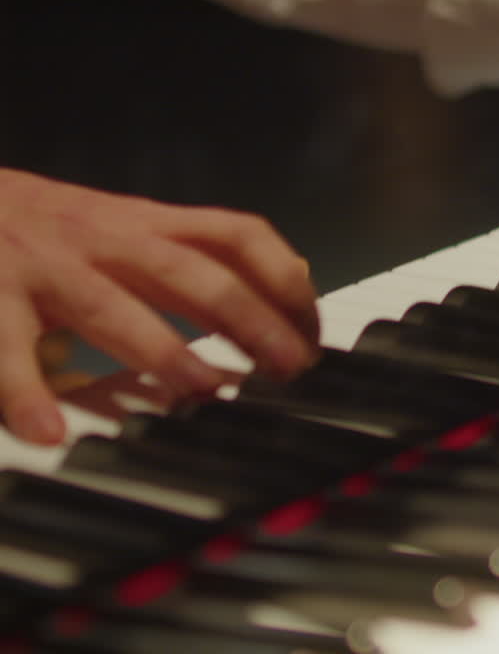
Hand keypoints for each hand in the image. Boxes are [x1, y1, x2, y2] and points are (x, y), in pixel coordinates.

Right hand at [0, 168, 319, 443]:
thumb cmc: (43, 224)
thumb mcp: (130, 226)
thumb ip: (203, 254)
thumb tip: (296, 276)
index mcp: (145, 223)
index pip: (238, 236)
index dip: (286, 280)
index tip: (313, 331)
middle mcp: (103, 239)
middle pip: (193, 274)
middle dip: (249, 321)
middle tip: (288, 369)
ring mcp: (44, 266)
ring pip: (111, 308)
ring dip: (163, 351)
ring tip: (201, 391)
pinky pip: (4, 346)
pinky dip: (23, 391)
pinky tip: (47, 430)